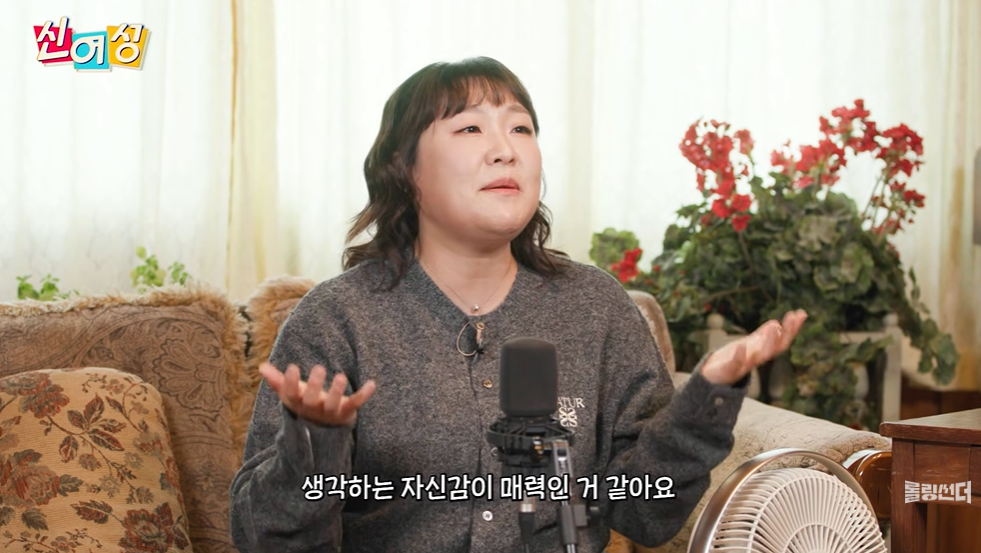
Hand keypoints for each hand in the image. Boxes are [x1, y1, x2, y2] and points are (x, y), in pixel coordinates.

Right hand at [260, 362, 375, 425]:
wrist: (322, 427)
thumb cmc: (305, 402)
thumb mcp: (291, 393)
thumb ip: (278, 381)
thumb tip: (261, 366)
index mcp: (298, 402)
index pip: (291, 393)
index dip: (290, 382)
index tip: (292, 367)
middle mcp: (313, 408)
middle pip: (312, 400)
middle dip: (314, 385)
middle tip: (319, 368)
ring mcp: (330, 411)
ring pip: (333, 404)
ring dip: (337, 391)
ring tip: (341, 376)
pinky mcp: (346, 411)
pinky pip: (355, 403)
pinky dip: (364, 394)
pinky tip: (372, 384)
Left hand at [700, 310, 807, 385]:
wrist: (714, 377)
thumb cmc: (733, 360)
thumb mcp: (749, 346)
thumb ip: (761, 336)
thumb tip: (775, 324)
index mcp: (762, 352)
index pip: (782, 340)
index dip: (792, 328)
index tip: (801, 313)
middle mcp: (757, 359)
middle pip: (777, 347)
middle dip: (787, 333)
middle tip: (794, 318)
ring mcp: (744, 365)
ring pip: (761, 356)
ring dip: (769, 342)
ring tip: (775, 327)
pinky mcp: (729, 370)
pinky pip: (736, 363)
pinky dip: (740, 356)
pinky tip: (741, 346)